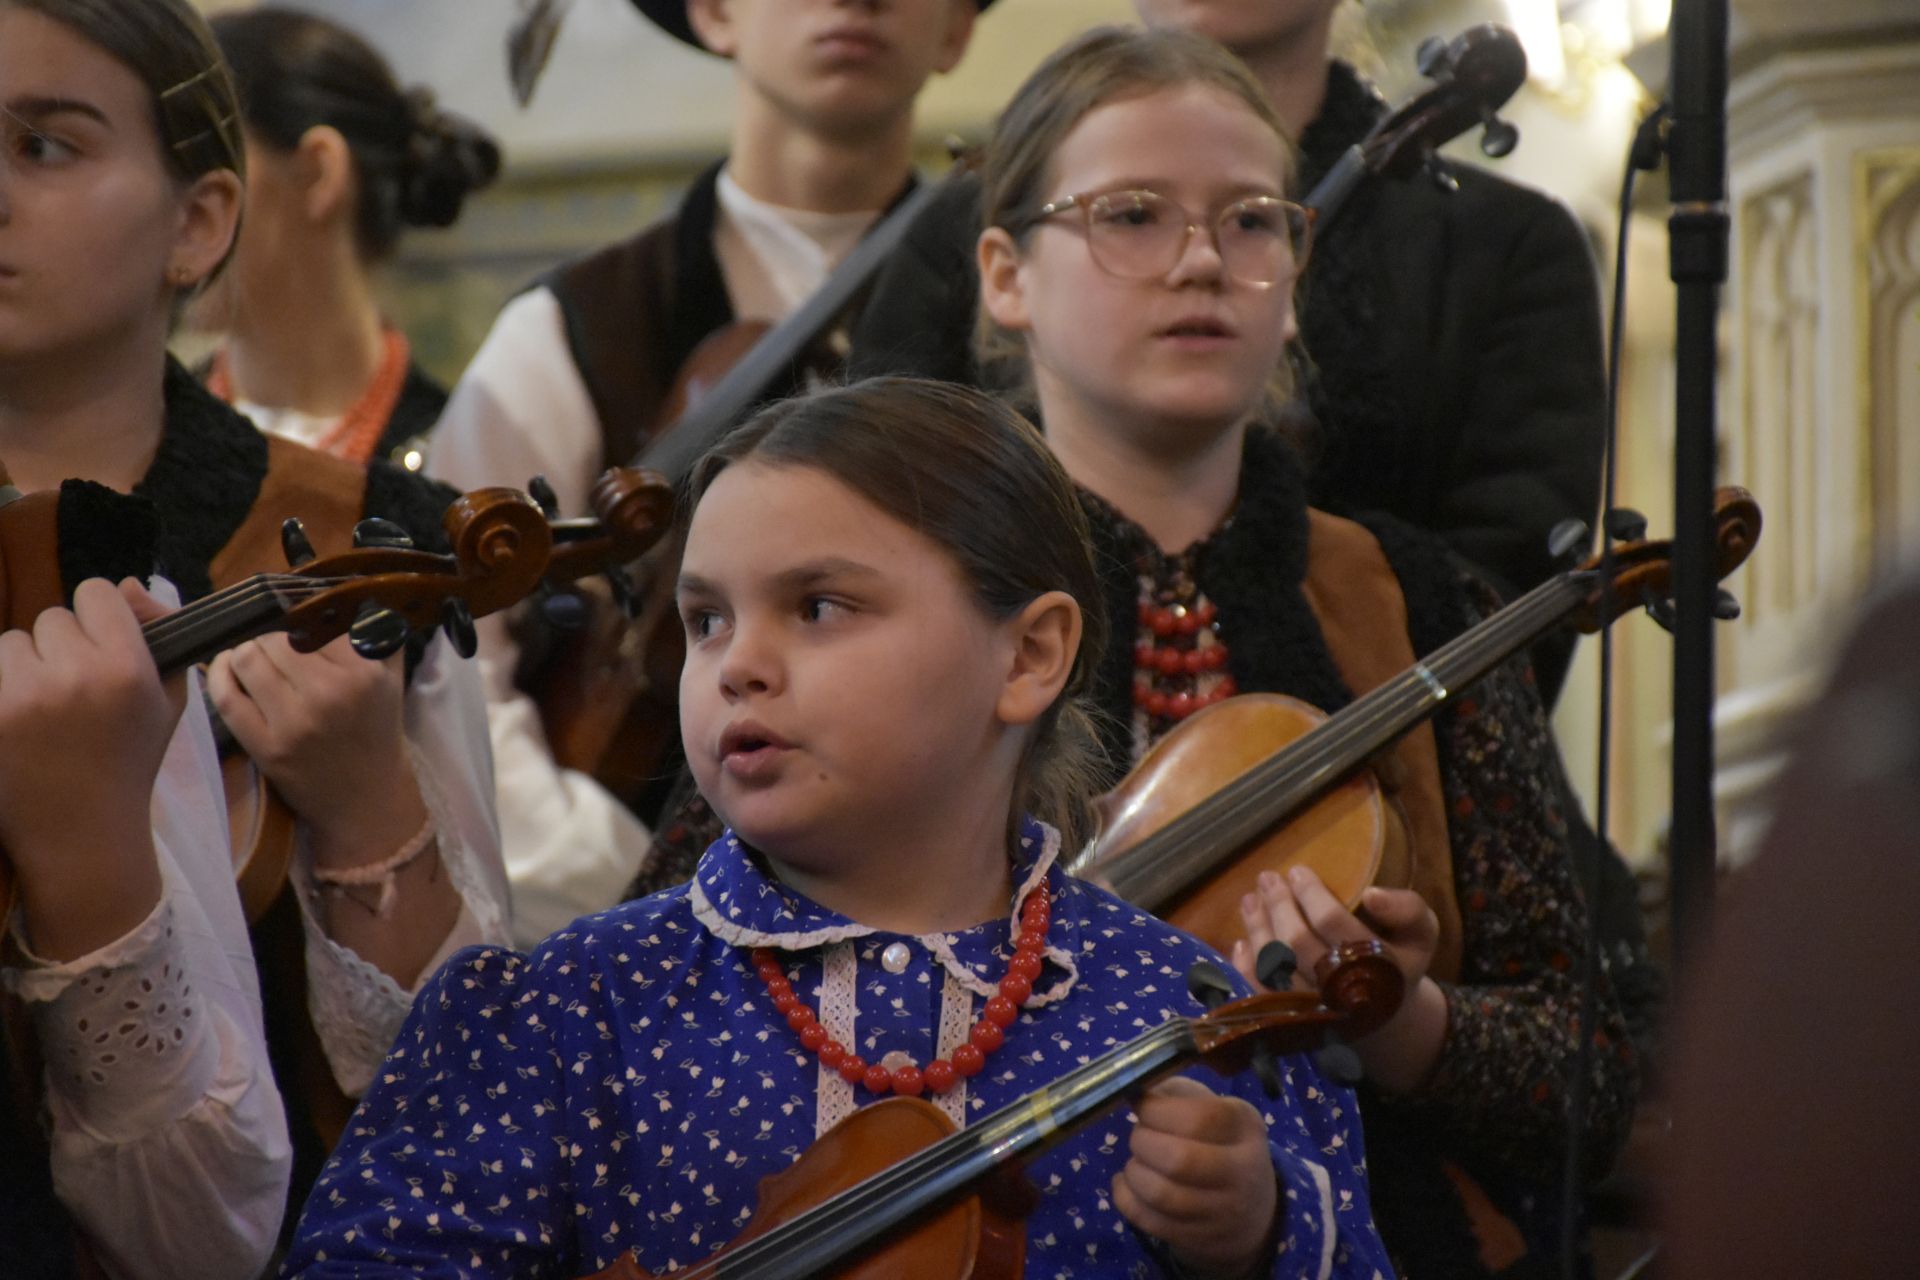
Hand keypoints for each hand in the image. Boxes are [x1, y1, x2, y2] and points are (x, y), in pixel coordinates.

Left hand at [0, 578, 175, 957]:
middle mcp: (75, 675)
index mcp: (127, 668)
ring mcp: (22, 696)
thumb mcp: (168, 700)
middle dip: (62, 648)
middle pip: (51, 618)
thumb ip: (160, 634)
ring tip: (44, 711)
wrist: (83, 834)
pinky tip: (21, 724)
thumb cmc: (130, 761)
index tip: (103, 647)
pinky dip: (4, 692)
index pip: (96, 593)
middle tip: (75, 693)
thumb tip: (130, 585)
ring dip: (25, 668)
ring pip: (11, 643)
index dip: (99, 617)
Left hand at [206, 632, 423, 862]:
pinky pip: (227, 698)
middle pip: (274, 641)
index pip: (313, 625)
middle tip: (275, 651)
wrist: (367, 798)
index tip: (298, 631)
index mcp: (363, 673)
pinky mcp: (267, 748)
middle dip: (270, 641)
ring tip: (253, 660)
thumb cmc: (376, 732)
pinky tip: (224, 667)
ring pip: (247, 660)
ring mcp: (295, 723)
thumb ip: (377, 634)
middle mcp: (329, 694)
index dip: (301, 625)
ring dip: (244, 654)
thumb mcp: (392, 678)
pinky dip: (218, 675)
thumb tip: (348, 595)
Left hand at [1112, 1076, 1277, 1278]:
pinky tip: (1127, 1183)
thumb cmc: (1219, 1143)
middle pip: (1178, 1159)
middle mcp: (1242, 1170)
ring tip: (1136, 1162)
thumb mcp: (1212, 1107)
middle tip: (1139, 1137)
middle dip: (1142, 1143)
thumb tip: (1135, 1089)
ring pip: (1161, 1194)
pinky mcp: (1202, 1239)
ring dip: (1134, 1172)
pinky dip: (1126, 1198)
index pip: (1198, 1118)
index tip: (1141, 1105)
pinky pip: (1149, 1220)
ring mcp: (1224, 1211)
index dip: (1157, 1110)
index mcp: (1245, 1126)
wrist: (1251, 1209)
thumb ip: (1175, 1092)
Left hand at [1233, 866, 1448, 1093]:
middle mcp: (1342, 993)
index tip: (1298, 871)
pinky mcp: (1294, 1023)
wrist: (1385, 1018)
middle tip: (1268, 878)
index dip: (1311, 895)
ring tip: (1250, 900)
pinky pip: (1260, 996)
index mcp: (1379, 968)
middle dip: (1278, 907)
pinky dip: (1246, 968)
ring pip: (1273, 968)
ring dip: (1257, 930)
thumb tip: (1372, 894)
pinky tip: (1242, 941)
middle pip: (1296, 945)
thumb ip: (1408, 909)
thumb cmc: (1397, 961)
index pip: (1334, 925)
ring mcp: (1314, 1012)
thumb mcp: (1421, 933)